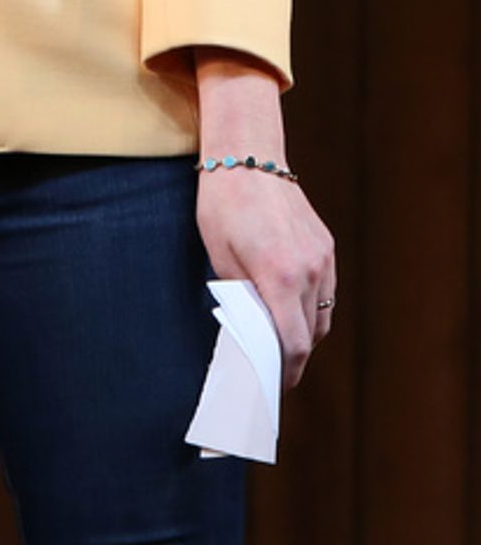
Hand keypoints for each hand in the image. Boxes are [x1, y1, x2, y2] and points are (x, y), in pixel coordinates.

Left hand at [193, 47, 333, 388]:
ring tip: (279, 344)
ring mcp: (323, 258)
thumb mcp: (219, 256)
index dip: (285, 373)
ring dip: (304, 334)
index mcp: (279, 277)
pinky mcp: (326, 246)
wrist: (247, 155)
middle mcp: (309, 271)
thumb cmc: (222, 205)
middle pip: (310, 336)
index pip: (293, 345)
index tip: (275, 389)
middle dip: (293, 359)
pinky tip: (290, 310)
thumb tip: (250, 336)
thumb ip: (240, 299)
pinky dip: (311, 308)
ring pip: (322, 316)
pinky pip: (325, 291)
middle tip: (272, 375)